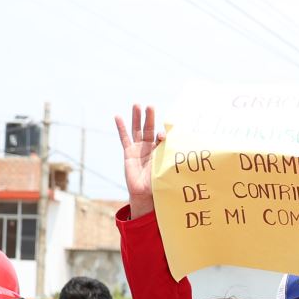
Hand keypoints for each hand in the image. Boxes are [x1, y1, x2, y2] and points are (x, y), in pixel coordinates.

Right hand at [116, 103, 163, 218]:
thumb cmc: (159, 184)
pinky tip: (118, 116)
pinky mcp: (128, 152)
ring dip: (136, 117)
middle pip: (149, 128)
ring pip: (137, 129)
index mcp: (160, 150)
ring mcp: (138, 148)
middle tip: (151, 106)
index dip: (162, 134)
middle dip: (150, 117)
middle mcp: (149, 147)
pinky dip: (121, 127)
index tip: (164, 136)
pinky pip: (124, 138)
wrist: (145, 194)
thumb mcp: (167, 169)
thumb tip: (180, 150)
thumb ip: (171, 158)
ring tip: (136, 104)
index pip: (161, 137)